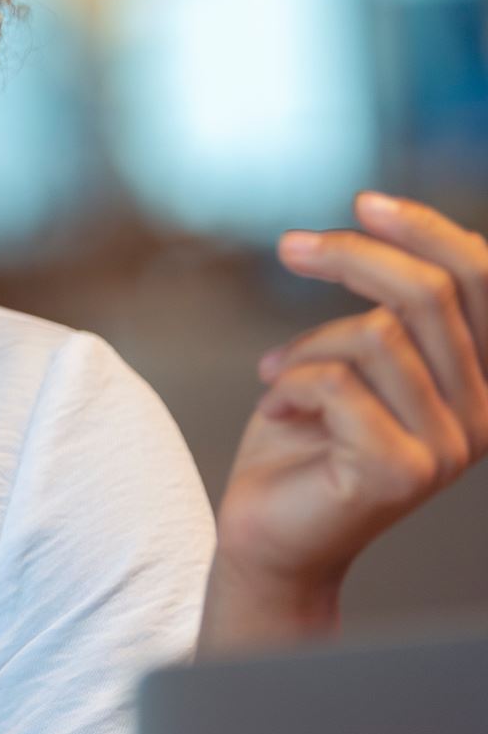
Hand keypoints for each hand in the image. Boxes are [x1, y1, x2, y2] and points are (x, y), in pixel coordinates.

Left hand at [200, 192, 487, 652]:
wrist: (268, 531)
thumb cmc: (303, 439)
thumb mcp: (354, 356)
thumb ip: (391, 309)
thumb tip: (382, 220)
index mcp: (485, 379)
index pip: (484, 282)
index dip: (430, 232)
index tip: (365, 202)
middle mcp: (486, 414)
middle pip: (431, 295)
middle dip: (352, 257)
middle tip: (291, 246)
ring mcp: (450, 447)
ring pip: (375, 336)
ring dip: (306, 348)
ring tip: (282, 378)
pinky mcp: (400, 470)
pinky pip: (336, 383)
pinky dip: (290, 384)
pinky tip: (280, 411)